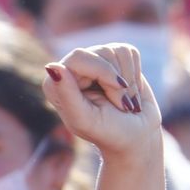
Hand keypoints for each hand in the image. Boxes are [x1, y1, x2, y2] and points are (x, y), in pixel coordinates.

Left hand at [41, 44, 162, 164]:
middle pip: (101, 52)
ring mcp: (93, 63)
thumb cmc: (109, 133)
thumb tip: (53, 66)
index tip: (118, 99)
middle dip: (117, 82)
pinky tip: (128, 91)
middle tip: (121, 106)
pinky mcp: (112, 59)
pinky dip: (135, 74)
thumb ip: (67, 95)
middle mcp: (72, 69)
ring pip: (117, 51)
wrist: (136, 138)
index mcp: (57, 84)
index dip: (104, 72)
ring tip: (124, 102)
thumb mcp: (86, 120)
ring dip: (128, 81)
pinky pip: (128, 51)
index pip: (80, 57)